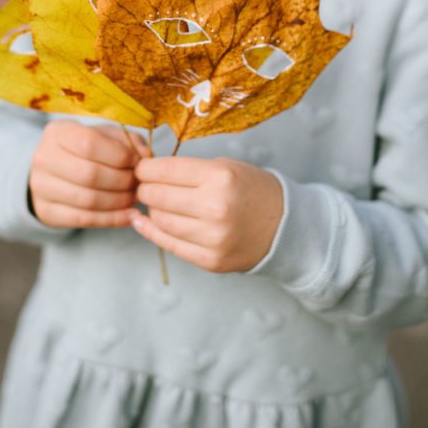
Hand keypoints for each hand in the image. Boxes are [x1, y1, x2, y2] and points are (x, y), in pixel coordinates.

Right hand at [29, 121, 147, 228]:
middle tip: (138, 184)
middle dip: (122, 181)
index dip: (119, 156)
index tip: (136, 162)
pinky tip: (129, 216)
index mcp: (58, 132)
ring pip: (88, 200)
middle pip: (90, 174)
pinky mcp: (45, 211)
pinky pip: (84, 219)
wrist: (54, 173)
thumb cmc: (86, 150)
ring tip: (135, 198)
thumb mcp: (106, 137)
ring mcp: (41, 186)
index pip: (89, 144)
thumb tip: (146, 157)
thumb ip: (128, 142)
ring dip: (119, 202)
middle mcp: (44, 157)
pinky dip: (112, 220)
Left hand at [130, 156, 282, 272]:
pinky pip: (170, 244)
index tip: (142, 168)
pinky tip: (144, 222)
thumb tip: (148, 173)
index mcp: (220, 177)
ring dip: (150, 210)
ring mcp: (213, 238)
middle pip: (157, 196)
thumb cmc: (250, 190)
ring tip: (155, 203)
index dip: (145, 168)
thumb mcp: (225, 167)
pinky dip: (152, 232)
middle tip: (143, 185)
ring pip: (160, 221)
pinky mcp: (210, 260)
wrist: (284, 225)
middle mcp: (215, 208)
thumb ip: (188, 171)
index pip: (165, 170)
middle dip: (144, 188)